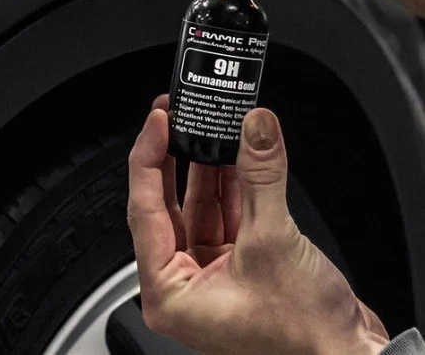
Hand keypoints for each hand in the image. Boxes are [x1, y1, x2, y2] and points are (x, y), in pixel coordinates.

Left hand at [128, 95, 389, 354]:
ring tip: (210, 126)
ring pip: (199, 207)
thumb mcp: (273, 240)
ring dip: (208, 167)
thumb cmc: (306, 336)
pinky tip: (236, 154)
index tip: (157, 121)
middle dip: (175, 158)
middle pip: (167, 205)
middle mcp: (182, 286)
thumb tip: (255, 128)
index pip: (144, 209)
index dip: (149, 158)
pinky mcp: (239, 268)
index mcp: (167, 292)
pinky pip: (226, 216)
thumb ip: (260, 176)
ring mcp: (210, 277)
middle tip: (177, 116)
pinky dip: (232, 185)